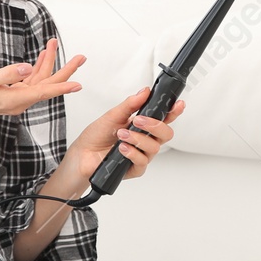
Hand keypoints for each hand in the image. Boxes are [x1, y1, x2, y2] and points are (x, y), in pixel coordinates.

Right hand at [0, 37, 84, 122]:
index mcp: (15, 99)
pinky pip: (30, 81)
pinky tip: (41, 56)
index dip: (62, 86)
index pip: (44, 91)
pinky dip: (37, 67)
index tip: (78, 84)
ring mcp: (16, 98)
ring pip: (40, 80)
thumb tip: (27, 67)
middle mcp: (19, 101)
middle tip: (81, 57)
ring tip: (54, 43)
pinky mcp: (12, 94)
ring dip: (48, 62)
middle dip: (65, 70)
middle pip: (48, 84)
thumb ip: (8, 73)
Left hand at [69, 85, 185, 181]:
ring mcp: (142, 154)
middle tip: (139, 120)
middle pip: (166, 133)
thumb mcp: (113, 115)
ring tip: (122, 134)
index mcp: (143, 126)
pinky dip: (132, 152)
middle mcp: (146, 140)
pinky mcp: (135, 168)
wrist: (82, 154)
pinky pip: (142, 161)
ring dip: (138, 139)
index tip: (178, 104)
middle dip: (155, 125)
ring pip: (155, 147)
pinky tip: (122, 148)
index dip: (174, 111)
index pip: (164, 118)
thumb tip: (145, 92)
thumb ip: (130, 105)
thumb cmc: (96, 136)